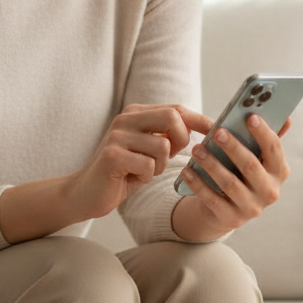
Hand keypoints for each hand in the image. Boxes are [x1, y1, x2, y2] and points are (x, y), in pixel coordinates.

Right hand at [0, 104, 211, 244]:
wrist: (85, 193)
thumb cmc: (122, 173)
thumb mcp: (147, 151)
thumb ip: (168, 137)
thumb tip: (205, 131)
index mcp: (135, 113)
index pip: (176, 109)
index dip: (200, 119)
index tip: (217, 130)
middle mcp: (126, 118)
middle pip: (173, 118)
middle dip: (182, 141)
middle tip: (172, 158)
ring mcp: (117, 135)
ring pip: (163, 147)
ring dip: (160, 166)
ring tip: (143, 171)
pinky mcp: (112, 155)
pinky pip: (148, 166)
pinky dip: (145, 177)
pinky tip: (130, 178)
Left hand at [173, 113, 291, 237]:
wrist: (227, 208)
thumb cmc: (242, 173)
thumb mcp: (256, 158)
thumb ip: (266, 139)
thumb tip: (286, 118)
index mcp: (279, 172)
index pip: (274, 150)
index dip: (263, 133)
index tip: (250, 117)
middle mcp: (270, 192)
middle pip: (251, 166)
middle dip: (233, 147)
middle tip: (217, 132)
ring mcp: (251, 208)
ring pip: (230, 183)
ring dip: (211, 164)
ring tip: (197, 149)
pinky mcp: (231, 219)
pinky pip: (212, 199)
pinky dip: (198, 184)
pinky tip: (188, 171)